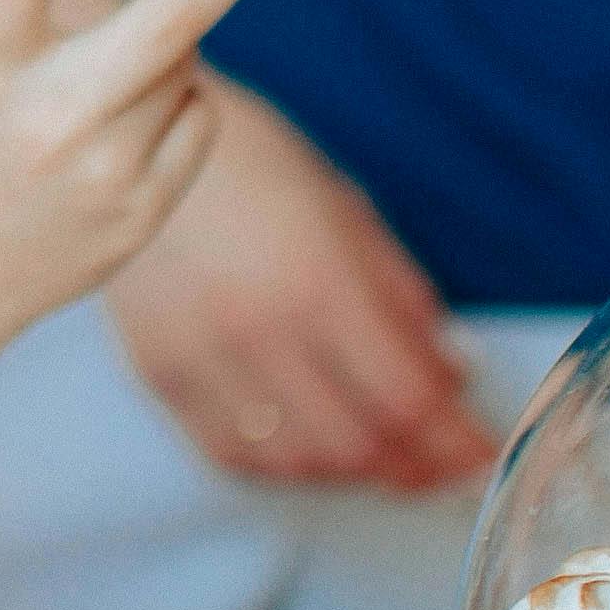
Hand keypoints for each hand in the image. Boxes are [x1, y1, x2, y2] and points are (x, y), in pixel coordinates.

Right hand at [102, 84, 489, 489]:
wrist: (125, 136)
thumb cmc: (248, 158)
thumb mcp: (345, 209)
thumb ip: (401, 298)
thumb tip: (451, 376)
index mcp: (316, 277)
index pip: (405, 398)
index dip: (456, 443)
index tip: (484, 457)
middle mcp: (255, 329)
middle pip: (355, 445)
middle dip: (414, 468)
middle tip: (444, 466)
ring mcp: (200, 358)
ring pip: (294, 462)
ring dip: (350, 472)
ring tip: (382, 457)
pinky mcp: (157, 373)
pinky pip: (230, 455)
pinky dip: (282, 467)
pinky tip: (309, 448)